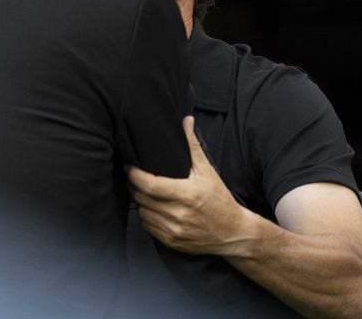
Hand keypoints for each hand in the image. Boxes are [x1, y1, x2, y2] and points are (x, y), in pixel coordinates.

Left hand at [127, 116, 251, 255]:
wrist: (232, 233)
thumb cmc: (219, 199)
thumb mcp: (207, 171)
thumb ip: (193, 146)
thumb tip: (186, 120)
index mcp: (186, 194)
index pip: (150, 184)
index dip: (134, 175)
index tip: (129, 167)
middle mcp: (178, 214)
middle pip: (142, 198)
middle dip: (134, 186)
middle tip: (133, 176)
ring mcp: (174, 230)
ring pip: (142, 213)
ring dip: (139, 201)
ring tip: (142, 191)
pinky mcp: (171, 242)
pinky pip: (148, 227)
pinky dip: (146, 216)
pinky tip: (151, 207)